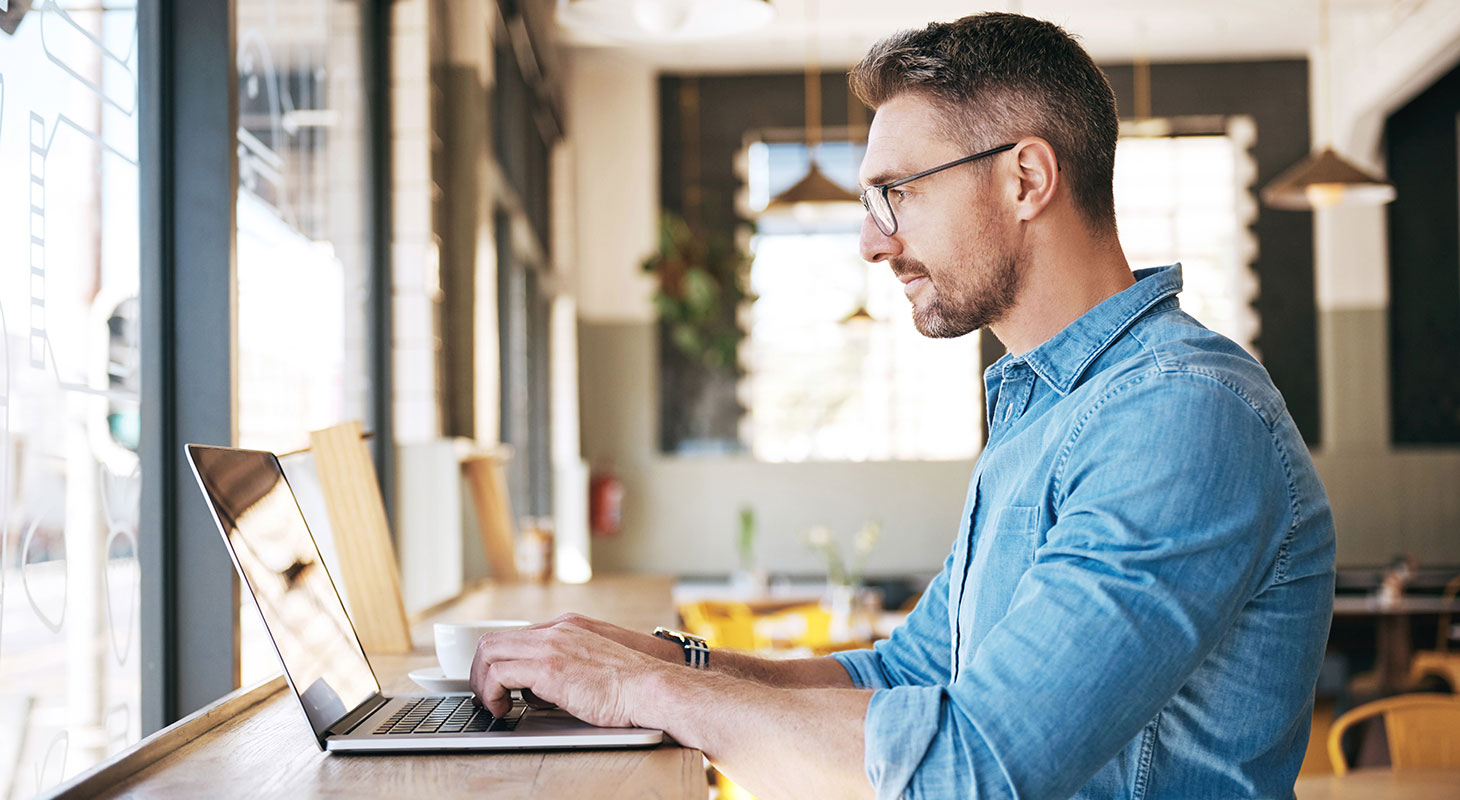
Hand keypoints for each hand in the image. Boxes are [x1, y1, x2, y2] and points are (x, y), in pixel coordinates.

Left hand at [468, 616, 668, 726]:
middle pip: (494, 639)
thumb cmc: (631, 686)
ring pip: (490, 652)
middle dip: (481, 670)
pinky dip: (492, 693)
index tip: (496, 683)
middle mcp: (556, 630)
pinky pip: (500, 674)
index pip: (516, 635)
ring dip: (482, 682)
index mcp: (567, 626)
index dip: (498, 660)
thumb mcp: (593, 666)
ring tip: (492, 705)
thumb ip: (567, 667)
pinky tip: (503, 710)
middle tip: (487, 696)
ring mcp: (551, 646)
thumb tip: (541, 691)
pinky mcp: (548, 668)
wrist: (651, 687)